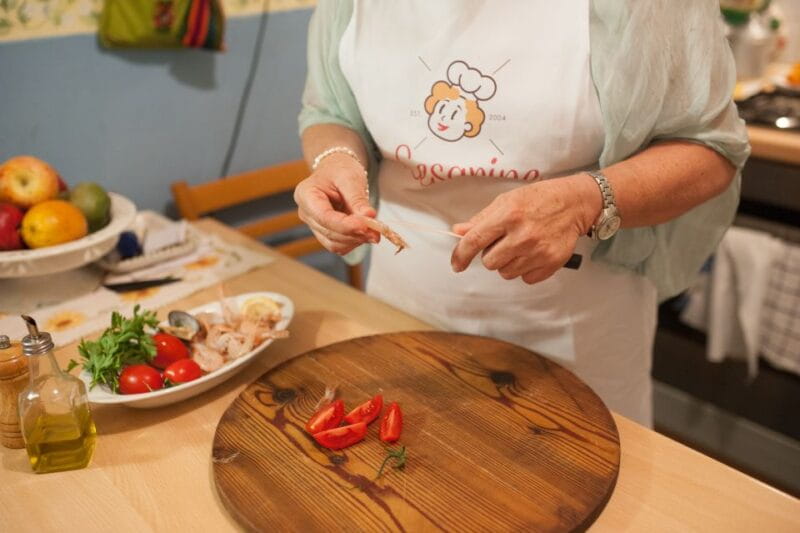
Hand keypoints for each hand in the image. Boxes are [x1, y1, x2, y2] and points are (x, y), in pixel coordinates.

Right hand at [294, 153, 379, 254]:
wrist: (336, 171)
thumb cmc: (340, 170)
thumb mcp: (350, 178)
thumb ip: (358, 199)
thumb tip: (369, 217)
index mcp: (306, 195)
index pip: (324, 217)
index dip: (346, 225)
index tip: (366, 226)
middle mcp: (306, 213)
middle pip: (329, 233)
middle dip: (354, 234)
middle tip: (377, 231)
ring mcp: (314, 226)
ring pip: (334, 244)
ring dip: (356, 240)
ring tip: (374, 231)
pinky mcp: (324, 234)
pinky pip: (339, 246)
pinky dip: (354, 242)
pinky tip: (365, 232)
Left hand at [450, 175, 600, 283]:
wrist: (574, 203)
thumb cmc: (539, 199)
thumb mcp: (507, 201)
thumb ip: (482, 219)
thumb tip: (459, 232)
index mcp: (508, 215)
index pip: (475, 241)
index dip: (460, 255)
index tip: (456, 264)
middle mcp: (523, 235)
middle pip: (489, 262)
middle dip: (492, 254)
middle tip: (505, 241)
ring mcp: (538, 251)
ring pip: (506, 273)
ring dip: (508, 263)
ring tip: (521, 246)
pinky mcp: (551, 263)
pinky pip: (525, 279)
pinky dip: (525, 269)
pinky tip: (533, 253)